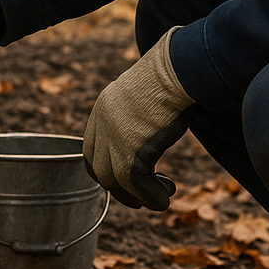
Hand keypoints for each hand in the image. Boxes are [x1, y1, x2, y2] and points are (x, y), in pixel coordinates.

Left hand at [82, 27, 194, 210]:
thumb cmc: (171, 77)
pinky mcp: (133, 149)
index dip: (103, 170)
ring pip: (116, 180)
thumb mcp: (143, 96)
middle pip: (99, 170)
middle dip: (118, 189)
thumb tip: (149, 132)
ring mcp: (115, 137)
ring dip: (138, 196)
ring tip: (160, 199)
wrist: (178, 69)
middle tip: (139, 198)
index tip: (121, 179)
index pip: (90, 150)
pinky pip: (136, 183)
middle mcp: (103, 124)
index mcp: (102, 109)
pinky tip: (165, 197)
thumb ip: (136, 116)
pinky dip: (152, 196)